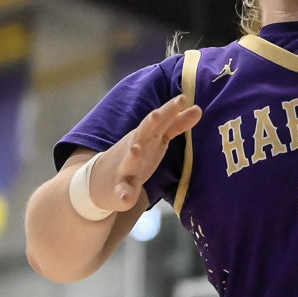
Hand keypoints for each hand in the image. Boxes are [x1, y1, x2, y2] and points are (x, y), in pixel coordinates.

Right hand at [86, 95, 200, 211]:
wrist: (99, 181)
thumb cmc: (136, 155)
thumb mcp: (156, 138)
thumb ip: (176, 124)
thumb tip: (198, 108)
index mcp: (146, 136)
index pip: (159, 120)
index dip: (170, 110)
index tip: (182, 98)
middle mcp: (135, 148)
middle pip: (142, 133)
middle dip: (149, 124)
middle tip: (157, 114)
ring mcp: (125, 168)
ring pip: (129, 160)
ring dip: (133, 155)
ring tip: (136, 149)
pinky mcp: (120, 189)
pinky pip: (122, 192)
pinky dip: (124, 195)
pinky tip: (126, 198)